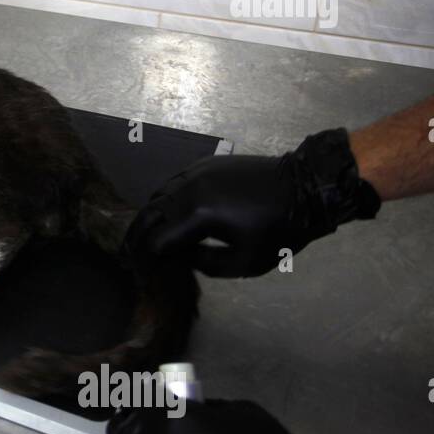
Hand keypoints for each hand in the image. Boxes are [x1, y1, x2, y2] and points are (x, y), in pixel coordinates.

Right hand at [124, 128, 379, 276]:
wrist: (305, 188)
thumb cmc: (280, 230)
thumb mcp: (245, 262)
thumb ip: (205, 263)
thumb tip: (182, 255)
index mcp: (200, 216)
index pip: (159, 240)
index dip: (148, 258)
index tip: (143, 270)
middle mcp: (190, 190)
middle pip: (149, 214)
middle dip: (136, 236)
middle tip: (128, 252)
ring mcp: (196, 172)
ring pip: (158, 194)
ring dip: (149, 215)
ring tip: (144, 234)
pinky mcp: (205, 164)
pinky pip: (173, 182)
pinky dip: (163, 199)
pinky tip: (166, 211)